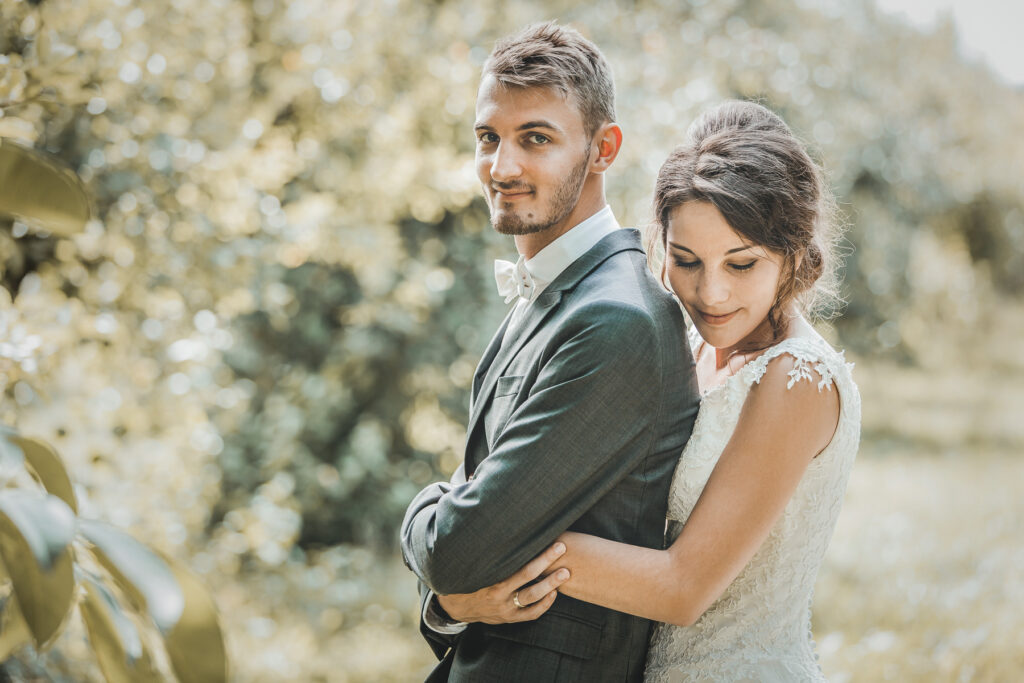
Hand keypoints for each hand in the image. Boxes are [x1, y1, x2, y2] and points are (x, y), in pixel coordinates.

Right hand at [436, 541, 569, 623]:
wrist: (454, 606)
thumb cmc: (467, 577)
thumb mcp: (473, 563)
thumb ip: (486, 548)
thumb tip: (496, 520)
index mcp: (490, 580)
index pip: (519, 566)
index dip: (537, 554)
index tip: (549, 538)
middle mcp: (499, 595)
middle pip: (529, 578)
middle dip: (547, 562)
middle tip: (562, 548)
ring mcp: (505, 609)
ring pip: (533, 598)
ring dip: (551, 585)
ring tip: (565, 573)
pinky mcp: (509, 619)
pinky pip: (531, 614)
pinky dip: (544, 604)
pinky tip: (553, 593)